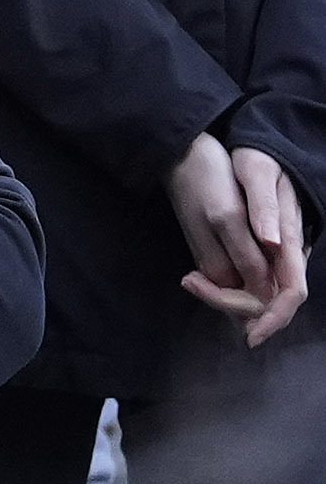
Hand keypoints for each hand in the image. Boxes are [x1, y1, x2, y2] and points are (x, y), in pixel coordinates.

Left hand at [172, 133, 310, 345]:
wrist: (242, 147)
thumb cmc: (250, 157)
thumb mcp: (256, 173)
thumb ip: (265, 209)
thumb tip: (273, 243)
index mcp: (289, 237)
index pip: (291, 292)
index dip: (274, 317)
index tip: (249, 336)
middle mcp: (287, 251)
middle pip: (272, 301)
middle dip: (236, 307)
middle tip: (193, 284)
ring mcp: (276, 253)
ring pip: (259, 295)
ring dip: (227, 299)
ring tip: (192, 280)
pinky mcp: (262, 252)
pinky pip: (250, 282)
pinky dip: (227, 289)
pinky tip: (200, 279)